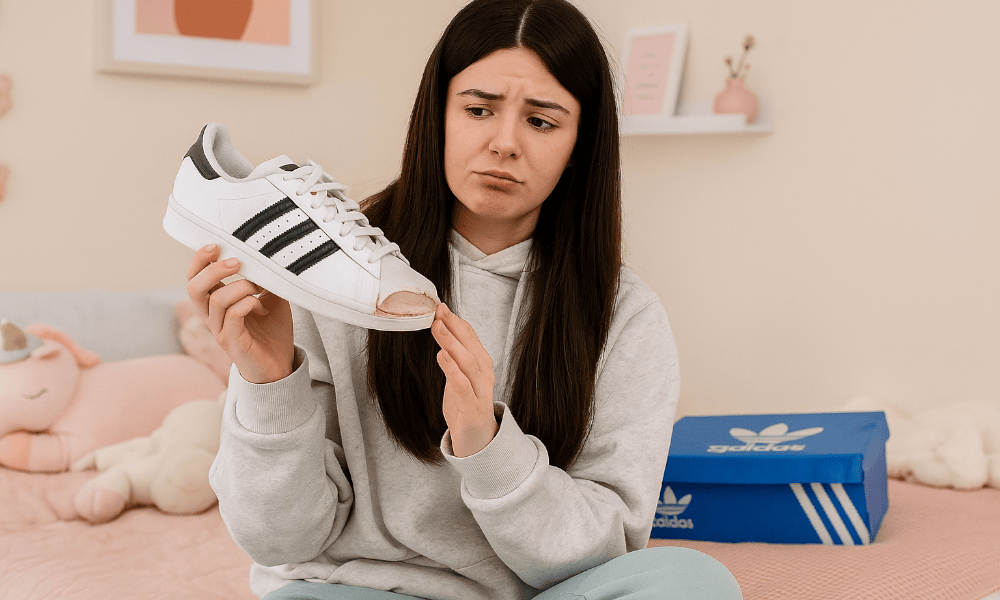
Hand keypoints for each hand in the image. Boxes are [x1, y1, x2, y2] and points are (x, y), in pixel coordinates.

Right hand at [186, 245, 293, 383]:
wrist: (280, 364)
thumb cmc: (272, 330)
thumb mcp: (271, 297)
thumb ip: (265, 279)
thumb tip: (269, 255)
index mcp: (215, 303)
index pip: (195, 278)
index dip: (199, 260)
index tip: (216, 245)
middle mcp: (211, 317)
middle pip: (193, 288)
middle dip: (213, 270)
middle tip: (237, 262)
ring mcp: (219, 330)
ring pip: (216, 301)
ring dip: (240, 287)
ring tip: (258, 287)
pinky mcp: (231, 342)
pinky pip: (232, 316)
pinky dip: (247, 304)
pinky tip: (261, 307)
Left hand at [431, 304, 498, 457]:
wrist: (478, 439)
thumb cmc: (465, 404)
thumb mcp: (460, 375)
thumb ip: (454, 355)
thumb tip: (441, 328)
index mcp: (482, 364)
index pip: (470, 336)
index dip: (456, 321)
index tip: (440, 307)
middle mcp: (484, 374)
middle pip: (469, 345)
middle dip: (453, 327)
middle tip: (437, 312)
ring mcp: (480, 390)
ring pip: (467, 361)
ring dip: (452, 342)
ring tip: (437, 328)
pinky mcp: (472, 406)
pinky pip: (463, 384)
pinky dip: (453, 369)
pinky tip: (442, 356)